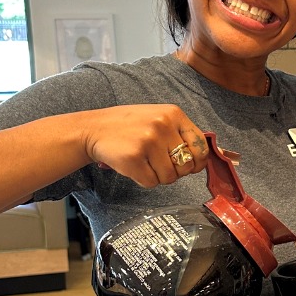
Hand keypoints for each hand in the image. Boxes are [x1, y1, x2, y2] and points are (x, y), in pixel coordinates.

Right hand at [80, 105, 208, 187]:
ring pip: (169, 177)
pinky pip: (151, 182)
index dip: (198, 161)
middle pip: (186, 165)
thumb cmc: (130, 126)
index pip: (201, 145)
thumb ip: (179, 133)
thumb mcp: (159, 117)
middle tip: (160, 164)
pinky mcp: (133, 158)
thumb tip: (200, 160)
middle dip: (175, 171)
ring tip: (145, 163)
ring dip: (159, 176)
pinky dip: (144, 180)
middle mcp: (163, 125)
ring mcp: (148, 141)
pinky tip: (135, 166)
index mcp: (174, 114)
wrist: (94, 128)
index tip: (191, 166)